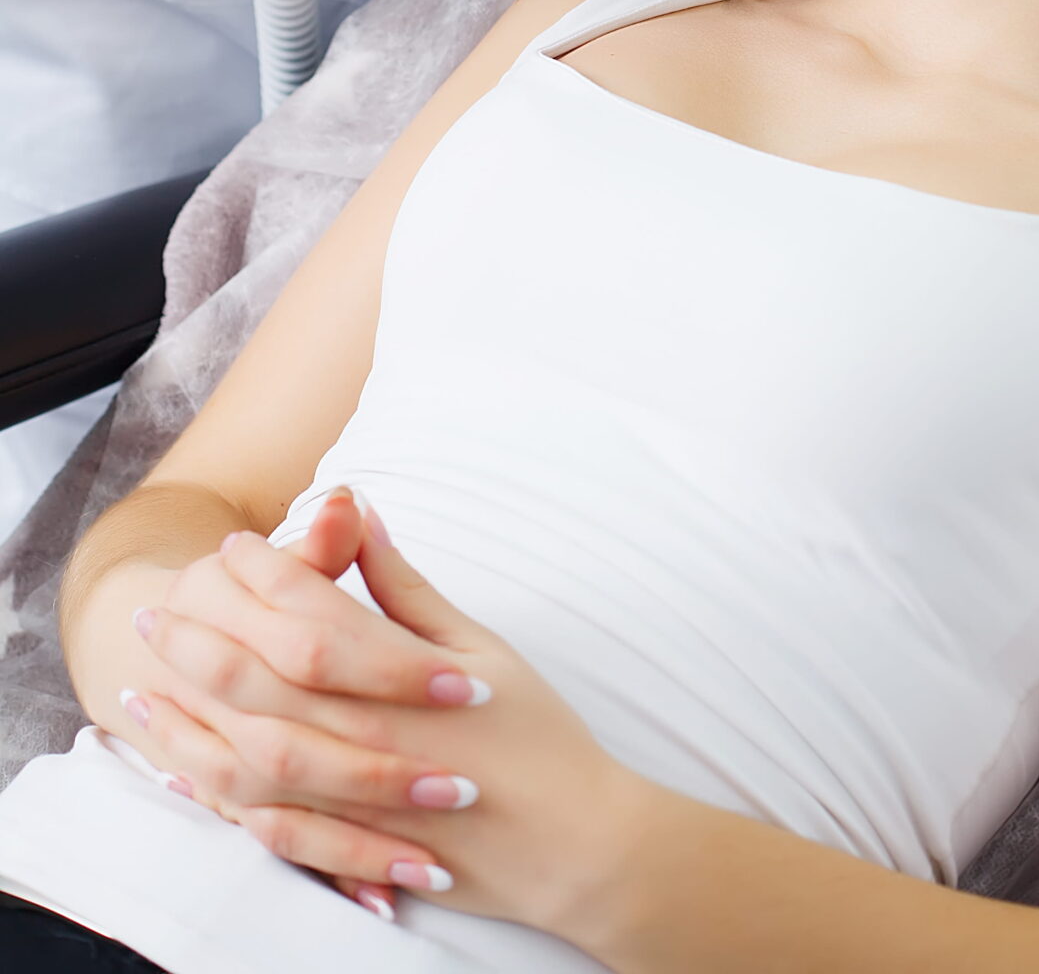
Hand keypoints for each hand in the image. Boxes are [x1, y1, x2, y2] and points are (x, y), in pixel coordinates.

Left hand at [122, 494, 638, 942]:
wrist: (571, 838)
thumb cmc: (535, 732)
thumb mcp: (480, 646)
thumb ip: (408, 588)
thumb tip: (364, 518)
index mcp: (397, 674)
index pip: (307, 608)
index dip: (264, 571)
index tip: (235, 544)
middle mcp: (361, 733)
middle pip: (256, 676)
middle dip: (199, 636)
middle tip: (157, 608)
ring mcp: (348, 797)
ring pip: (240, 753)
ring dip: (184, 716)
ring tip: (141, 686)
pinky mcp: (346, 846)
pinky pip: (258, 821)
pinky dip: (210, 793)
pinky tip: (182, 768)